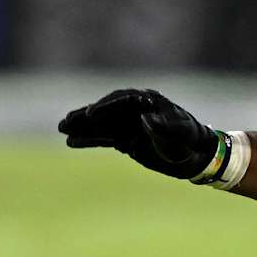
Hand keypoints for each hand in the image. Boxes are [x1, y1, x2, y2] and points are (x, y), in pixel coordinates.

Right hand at [58, 89, 220, 179]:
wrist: (196, 156)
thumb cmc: (189, 138)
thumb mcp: (179, 132)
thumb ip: (162, 125)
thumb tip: (145, 119)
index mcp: (148, 101)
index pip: (121, 100)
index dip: (105, 106)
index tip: (91, 114)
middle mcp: (135, 111)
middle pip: (105, 111)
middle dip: (85, 116)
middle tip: (64, 121)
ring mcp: (129, 125)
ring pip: (101, 125)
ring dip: (82, 128)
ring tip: (61, 129)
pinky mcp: (126, 140)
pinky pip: (104, 139)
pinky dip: (89, 140)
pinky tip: (71, 142)